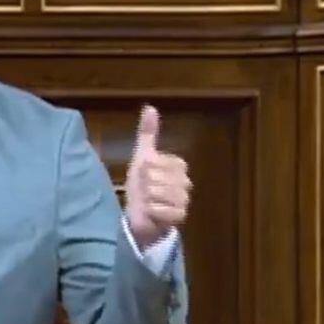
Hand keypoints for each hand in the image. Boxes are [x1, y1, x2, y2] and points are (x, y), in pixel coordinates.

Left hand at [124, 105, 190, 249]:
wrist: (139, 214)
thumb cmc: (141, 185)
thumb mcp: (141, 157)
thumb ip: (147, 134)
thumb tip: (150, 107)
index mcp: (178, 166)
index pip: (160, 161)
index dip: (147, 168)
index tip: (145, 175)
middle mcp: (185, 183)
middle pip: (157, 177)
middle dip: (145, 184)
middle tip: (145, 191)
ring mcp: (184, 200)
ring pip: (158, 193)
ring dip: (146, 198)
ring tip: (147, 201)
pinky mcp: (179, 217)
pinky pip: (160, 209)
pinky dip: (151, 211)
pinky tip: (151, 212)